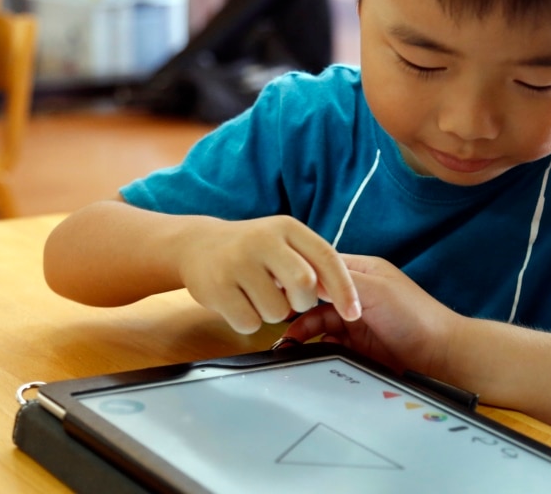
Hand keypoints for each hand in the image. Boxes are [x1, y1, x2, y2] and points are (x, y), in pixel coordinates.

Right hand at [176, 215, 359, 333]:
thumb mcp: (283, 243)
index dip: (344, 289)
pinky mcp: (216, 287)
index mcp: (287, 228)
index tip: (354, 313)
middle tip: (290, 300)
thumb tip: (345, 295)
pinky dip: (250, 321)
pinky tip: (239, 303)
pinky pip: (250, 322)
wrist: (196, 245)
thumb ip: (312, 262)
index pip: (327, 258)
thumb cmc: (251, 250)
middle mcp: (262, 240)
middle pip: (304, 286)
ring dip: (273, 314)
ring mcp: (237, 263)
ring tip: (258, 297)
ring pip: (277, 311)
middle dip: (303, 303)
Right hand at [283, 254, 460, 374]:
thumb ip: (339, 283)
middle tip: (276, 315)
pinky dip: (314, 347)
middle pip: (315, 296)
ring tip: (287, 341)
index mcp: (362, 272)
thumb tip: (304, 278)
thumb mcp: (374, 290)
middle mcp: (357, 294)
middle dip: (296, 305)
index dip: (299, 276)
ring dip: (301, 330)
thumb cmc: (414, 316)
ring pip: (317, 321)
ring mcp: (356, 321)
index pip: (321, 267)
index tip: (275, 284)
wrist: (440, 357)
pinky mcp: (357, 347)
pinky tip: (305, 352)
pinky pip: (327, 344)